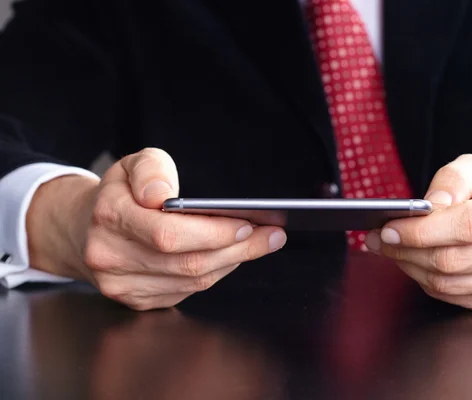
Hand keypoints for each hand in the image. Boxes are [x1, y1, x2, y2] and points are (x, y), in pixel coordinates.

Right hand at [26, 148, 286, 309]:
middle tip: (272, 235)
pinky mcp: (136, 300)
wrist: (84, 228)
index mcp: (109, 217)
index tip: (250, 223)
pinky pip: (187, 292)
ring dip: (232, 262)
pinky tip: (233, 256)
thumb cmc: (121, 192)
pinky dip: (215, 273)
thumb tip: (162, 197)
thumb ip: (151, 171)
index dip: (214, 232)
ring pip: (192, 281)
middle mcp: (110, 257)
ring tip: (261, 243)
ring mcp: (121, 285)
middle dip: (238, 249)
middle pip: (187, 263)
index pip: (168, 234)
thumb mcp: (133, 164)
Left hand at [364, 154, 471, 311]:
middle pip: (451, 260)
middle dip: (405, 251)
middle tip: (378, 239)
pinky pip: (451, 297)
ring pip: (447, 284)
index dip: (421, 231)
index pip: (465, 226)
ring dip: (409, 267)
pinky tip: (413, 262)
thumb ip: (452, 180)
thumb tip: (428, 207)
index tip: (387, 228)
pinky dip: (424, 280)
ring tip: (390, 249)